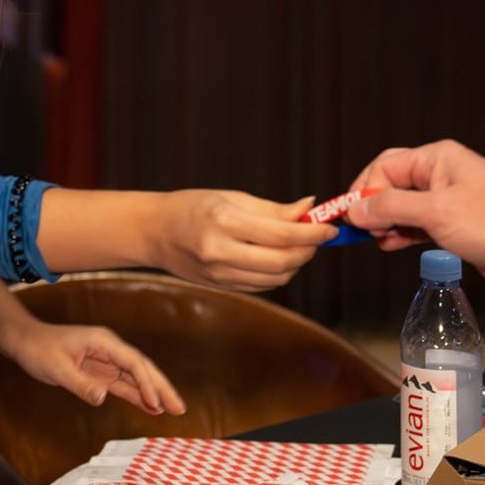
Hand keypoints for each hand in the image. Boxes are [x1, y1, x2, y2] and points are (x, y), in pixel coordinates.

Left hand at [0, 318, 187, 415]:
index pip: (133, 362)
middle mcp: (109, 348)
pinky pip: (123, 384)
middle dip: (161, 387)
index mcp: (103, 341)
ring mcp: (106, 360)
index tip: (157, 403)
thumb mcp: (57, 368)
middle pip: (142, 368)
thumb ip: (80, 384)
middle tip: (180, 408)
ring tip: (173, 410)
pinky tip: (151, 407)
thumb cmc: (38, 350)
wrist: (24, 341)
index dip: (147, 383)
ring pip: (136, 377)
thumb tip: (103, 397)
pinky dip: (137, 395)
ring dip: (154, 393)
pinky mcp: (100, 371)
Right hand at [148, 190, 334, 291]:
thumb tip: (310, 210)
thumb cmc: (192, 206)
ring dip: (297, 263)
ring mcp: (220, 274)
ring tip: (299, 245)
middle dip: (309, 250)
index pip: (282, 235)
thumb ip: (273, 210)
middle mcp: (221, 252)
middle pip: (283, 261)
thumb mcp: (231, 197)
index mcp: (224, 222)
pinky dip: (279, 273)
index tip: (330, 227)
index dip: (313, 234)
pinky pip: (263, 285)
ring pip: (277, 278)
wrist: (154, 232)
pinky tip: (279, 257)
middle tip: (319, 236)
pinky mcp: (221, 287)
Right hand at [345, 141, 484, 293]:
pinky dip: (401, 232)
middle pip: (391, 182)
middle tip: (362, 228)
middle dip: (373, 204)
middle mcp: (440, 174)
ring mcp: (447, 198)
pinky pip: (416, 223)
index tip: (352, 216)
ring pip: (402, 205)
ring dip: (386, 221)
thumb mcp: (436, 212)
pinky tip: (391, 244)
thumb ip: (391, 207)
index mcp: (437, 158)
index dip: (365, 189)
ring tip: (378, 239)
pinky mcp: (452, 223)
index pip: (386, 166)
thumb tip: (356, 209)